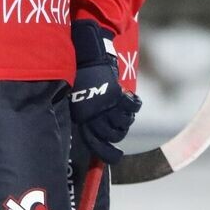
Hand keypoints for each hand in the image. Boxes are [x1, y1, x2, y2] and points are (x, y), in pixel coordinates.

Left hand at [69, 20, 140, 163]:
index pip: (95, 143)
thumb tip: (90, 128)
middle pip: (113, 135)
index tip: (115, 157)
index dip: (106, 153)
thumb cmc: (80, 74)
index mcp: (81, 117)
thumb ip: (84, 112)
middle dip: (118, 134)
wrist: (84, 52)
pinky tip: (132, 100)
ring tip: (123, 110)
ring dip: (126, 119)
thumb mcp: (76, 96)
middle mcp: (93, 114)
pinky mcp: (115, 94)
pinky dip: (134, 104)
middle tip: (120, 126)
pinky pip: (131, 107)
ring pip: (123, 124)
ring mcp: (105, 105)